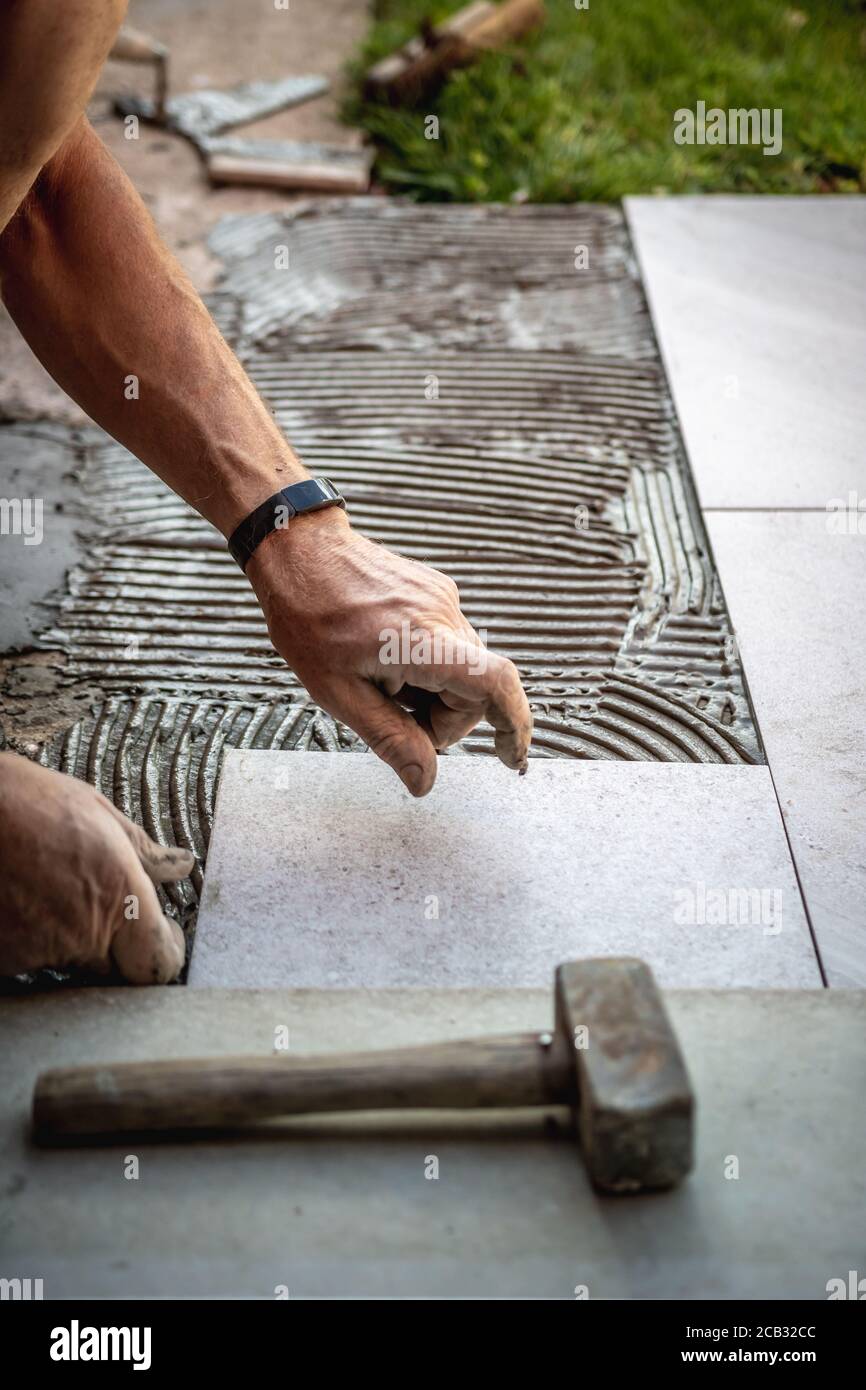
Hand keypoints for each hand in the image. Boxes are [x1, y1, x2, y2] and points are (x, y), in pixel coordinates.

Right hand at [0, 753, 192, 981]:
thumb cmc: (21, 801)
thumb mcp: (94, 809)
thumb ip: (142, 850)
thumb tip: (180, 865)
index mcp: (118, 896)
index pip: (160, 964)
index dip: (165, 950)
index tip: (164, 933)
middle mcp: (80, 934)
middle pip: (113, 964)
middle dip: (111, 939)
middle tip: (88, 895)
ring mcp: (36, 953)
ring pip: (66, 960)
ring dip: (61, 934)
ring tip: (40, 884)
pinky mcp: (1, 961)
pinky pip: (25, 958)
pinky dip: (24, 935)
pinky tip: (17, 896)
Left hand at [248, 509, 532, 795]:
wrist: (299, 552)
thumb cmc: (309, 618)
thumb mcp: (339, 694)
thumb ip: (389, 739)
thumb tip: (424, 780)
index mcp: (422, 642)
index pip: (495, 685)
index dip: (514, 725)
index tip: (510, 757)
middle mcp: (443, 615)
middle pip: (474, 690)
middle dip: (442, 717)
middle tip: (393, 714)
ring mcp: (442, 599)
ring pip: (461, 669)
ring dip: (431, 690)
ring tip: (382, 679)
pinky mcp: (437, 591)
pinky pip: (448, 644)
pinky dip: (427, 664)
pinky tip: (386, 656)